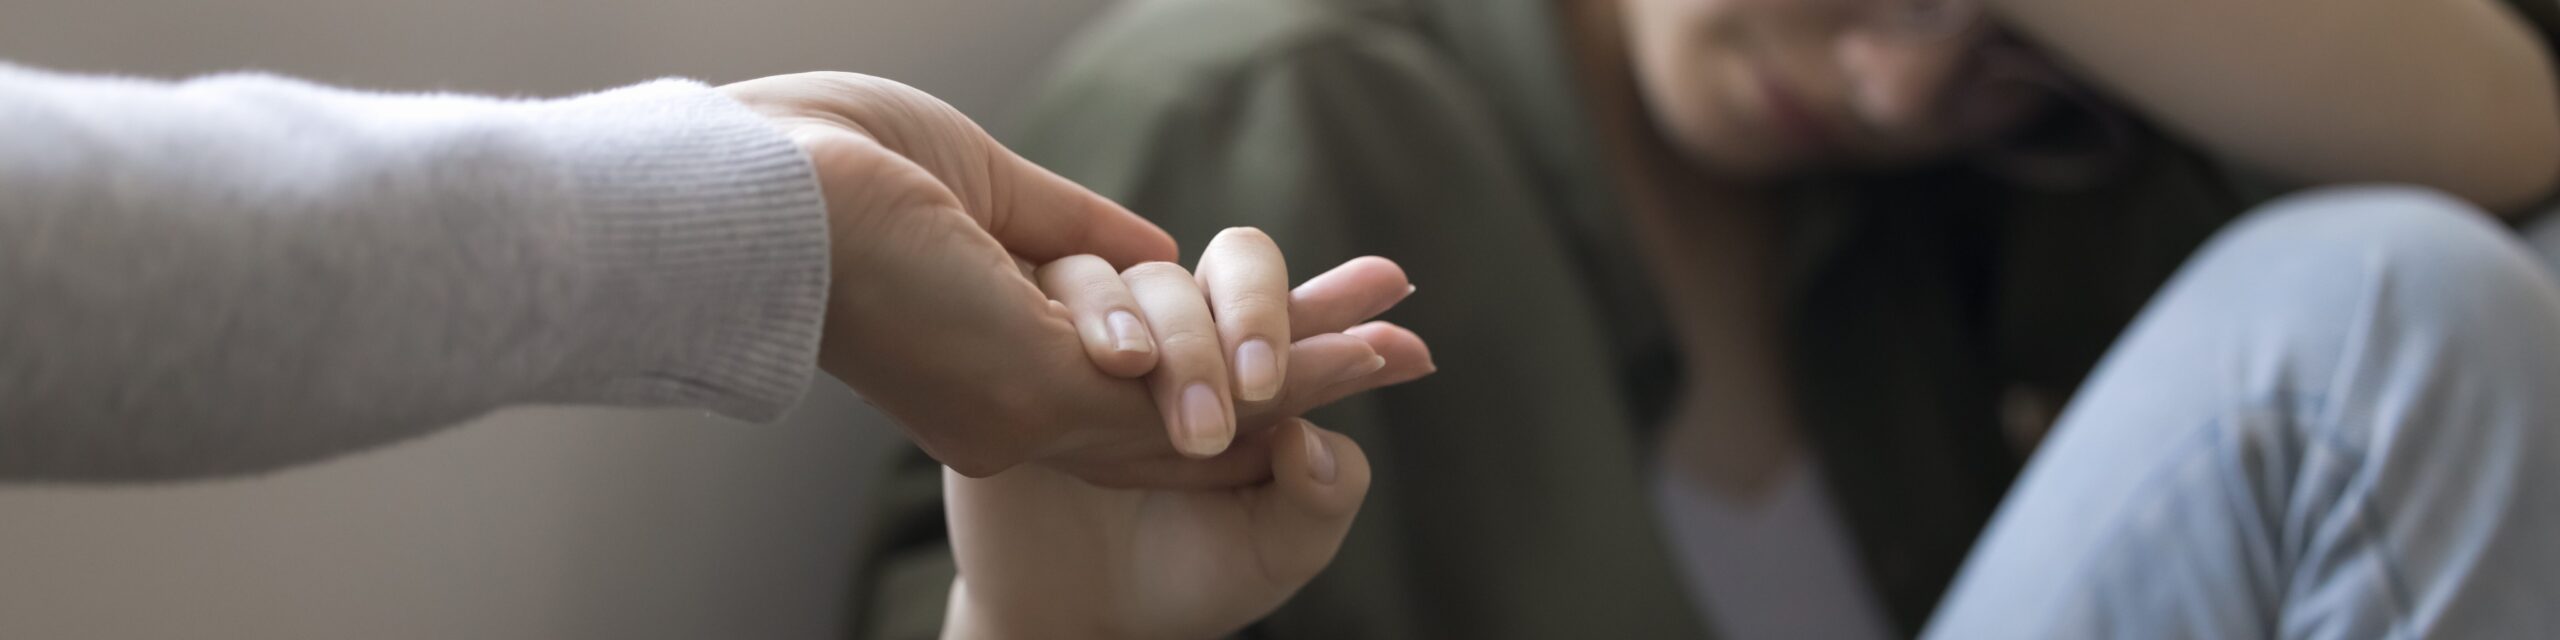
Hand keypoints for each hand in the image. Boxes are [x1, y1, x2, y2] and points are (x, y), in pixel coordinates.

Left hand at [717, 73, 1422, 487]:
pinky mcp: (1044, 387)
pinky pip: (1190, 387)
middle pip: (1189, 404)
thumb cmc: (823, 166)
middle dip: (1298, 374)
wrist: (750, 188)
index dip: (1230, 350)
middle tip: (1397, 353)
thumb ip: (1077, 234)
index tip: (1310, 326)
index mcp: (993, 356)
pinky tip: (1344, 358)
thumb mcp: (985, 193)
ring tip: (1401, 351)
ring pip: (1204, 400)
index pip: (1141, 372)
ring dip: (1313, 369)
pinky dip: (1282, 368)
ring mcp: (1031, 405)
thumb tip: (1155, 248)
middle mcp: (1016, 402)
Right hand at [944, 247, 1424, 638]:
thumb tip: (1311, 435)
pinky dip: (1092, 318)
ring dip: (1180, 336)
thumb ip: (1321, 497)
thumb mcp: (1276, 551)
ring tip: (1196, 418)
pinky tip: (1118, 360)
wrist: (1076, 619)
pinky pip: (1053, 294)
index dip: (1346, 300)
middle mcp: (1190, 339)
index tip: (1394, 288)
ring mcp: (1108, 337)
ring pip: (1145, 279)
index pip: (1305, 313)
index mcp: (1259, 374)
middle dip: (1258, 313)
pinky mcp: (1031, 345)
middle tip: (1265, 388)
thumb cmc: (1189, 578)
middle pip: (1231, 265)